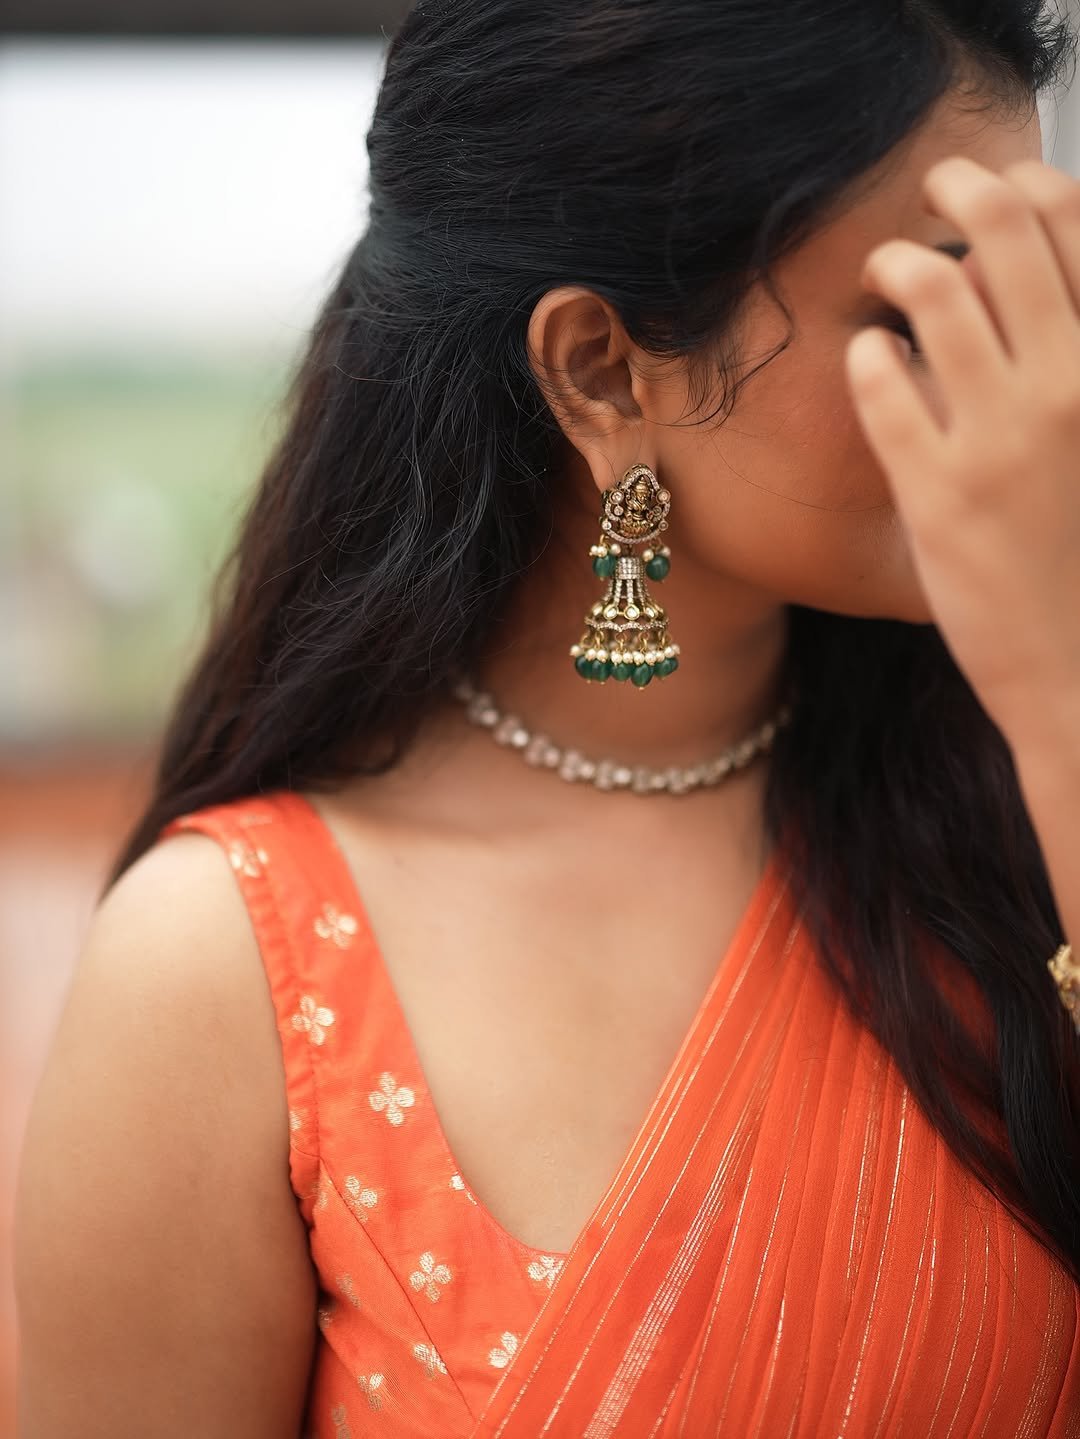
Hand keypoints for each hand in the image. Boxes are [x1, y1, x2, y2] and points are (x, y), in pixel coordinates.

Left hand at [845, 155, 1079, 746]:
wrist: (1077, 659)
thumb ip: (1071, 359)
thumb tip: (1016, 281)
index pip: (1072, 220)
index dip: (1020, 184)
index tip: (990, 188)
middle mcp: (1068, 384)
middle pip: (1002, 228)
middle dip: (951, 188)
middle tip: (925, 197)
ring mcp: (1000, 436)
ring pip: (935, 289)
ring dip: (896, 262)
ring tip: (881, 274)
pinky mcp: (936, 490)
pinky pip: (882, 382)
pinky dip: (867, 355)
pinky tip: (868, 359)